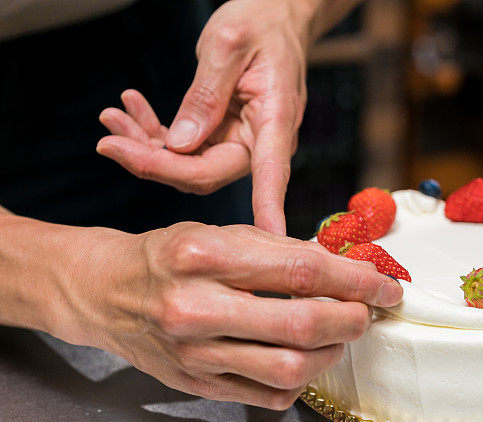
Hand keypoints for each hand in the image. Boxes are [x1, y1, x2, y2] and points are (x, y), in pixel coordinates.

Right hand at [58, 222, 402, 408]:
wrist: (108, 293)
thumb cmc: (170, 256)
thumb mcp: (221, 234)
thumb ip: (282, 251)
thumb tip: (346, 270)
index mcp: (206, 256)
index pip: (302, 271)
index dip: (356, 281)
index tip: (386, 286)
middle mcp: (196, 308)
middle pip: (302, 325)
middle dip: (352, 320)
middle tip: (366, 313)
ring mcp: (195, 354)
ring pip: (290, 369)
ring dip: (331, 353)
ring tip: (338, 335)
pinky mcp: (197, 385)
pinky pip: (268, 396)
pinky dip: (301, 381)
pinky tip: (304, 358)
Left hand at [97, 0, 318, 232]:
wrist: (272, 15)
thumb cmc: (261, 24)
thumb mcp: (228, 46)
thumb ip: (205, 95)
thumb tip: (180, 146)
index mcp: (275, 122)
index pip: (268, 177)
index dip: (265, 211)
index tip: (266, 239)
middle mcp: (259, 142)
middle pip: (207, 174)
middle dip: (155, 164)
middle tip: (109, 143)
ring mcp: (238, 141)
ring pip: (187, 164)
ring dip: (145, 147)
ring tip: (110, 117)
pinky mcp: (221, 134)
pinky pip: (182, 147)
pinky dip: (153, 133)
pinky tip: (131, 107)